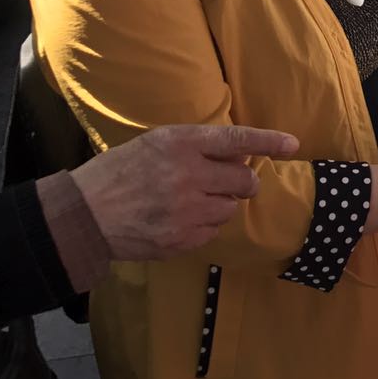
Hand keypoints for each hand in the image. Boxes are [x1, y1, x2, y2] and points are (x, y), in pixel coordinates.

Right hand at [70, 124, 299, 259]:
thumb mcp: (157, 144)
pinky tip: (178, 220)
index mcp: (181, 143)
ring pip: (230, 209)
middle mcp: (188, 174)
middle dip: (242, 183)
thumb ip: (198, 146)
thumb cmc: (121, 172)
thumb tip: (241, 154)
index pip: (236, 139)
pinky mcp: (182, 239)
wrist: (84, 215)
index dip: (268, 142)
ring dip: (220, 205)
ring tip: (190, 202)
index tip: (293, 145)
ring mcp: (186, 210)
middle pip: (244, 180)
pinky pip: (213, 232)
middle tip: (227, 183)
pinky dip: (203, 226)